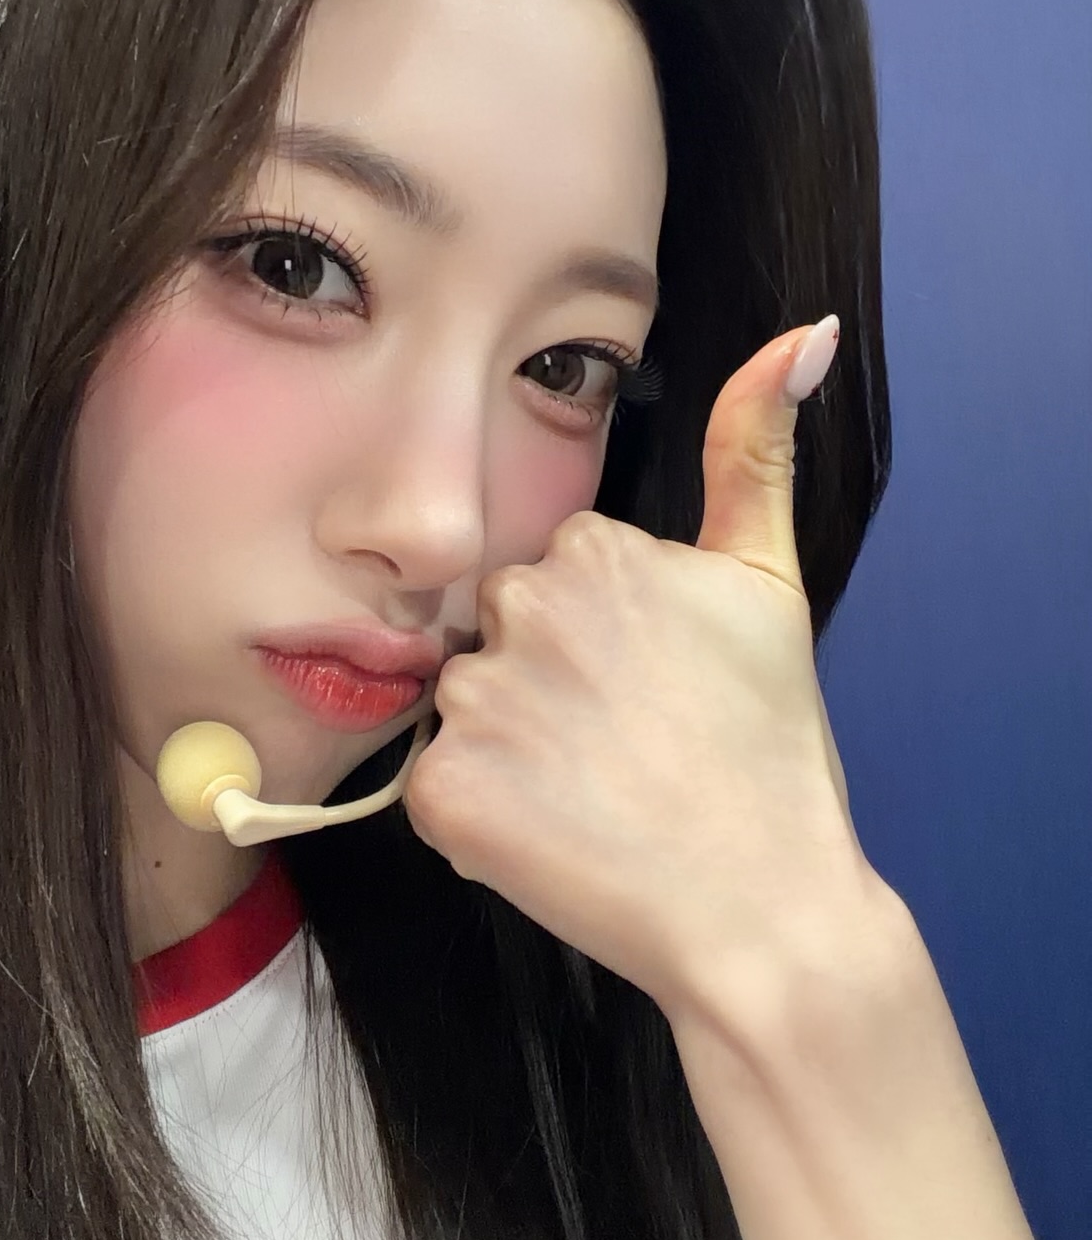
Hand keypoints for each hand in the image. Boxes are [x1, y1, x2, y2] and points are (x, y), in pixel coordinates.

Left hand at [401, 317, 879, 1025]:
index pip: (551, 579)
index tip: (645, 691)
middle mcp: (523, 610)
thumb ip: (758, 449)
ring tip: (591, 796)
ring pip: (463, 710)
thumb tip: (805, 334)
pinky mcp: (441, 792)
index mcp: (594, 552)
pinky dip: (479, 820)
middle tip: (618, 747)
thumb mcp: (771, 583)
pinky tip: (551, 835)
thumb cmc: (770, 751)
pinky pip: (434, 791)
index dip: (594, 642)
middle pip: (496, 634)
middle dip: (540, 683)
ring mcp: (478, 702)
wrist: (761, 905)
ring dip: (507, 751)